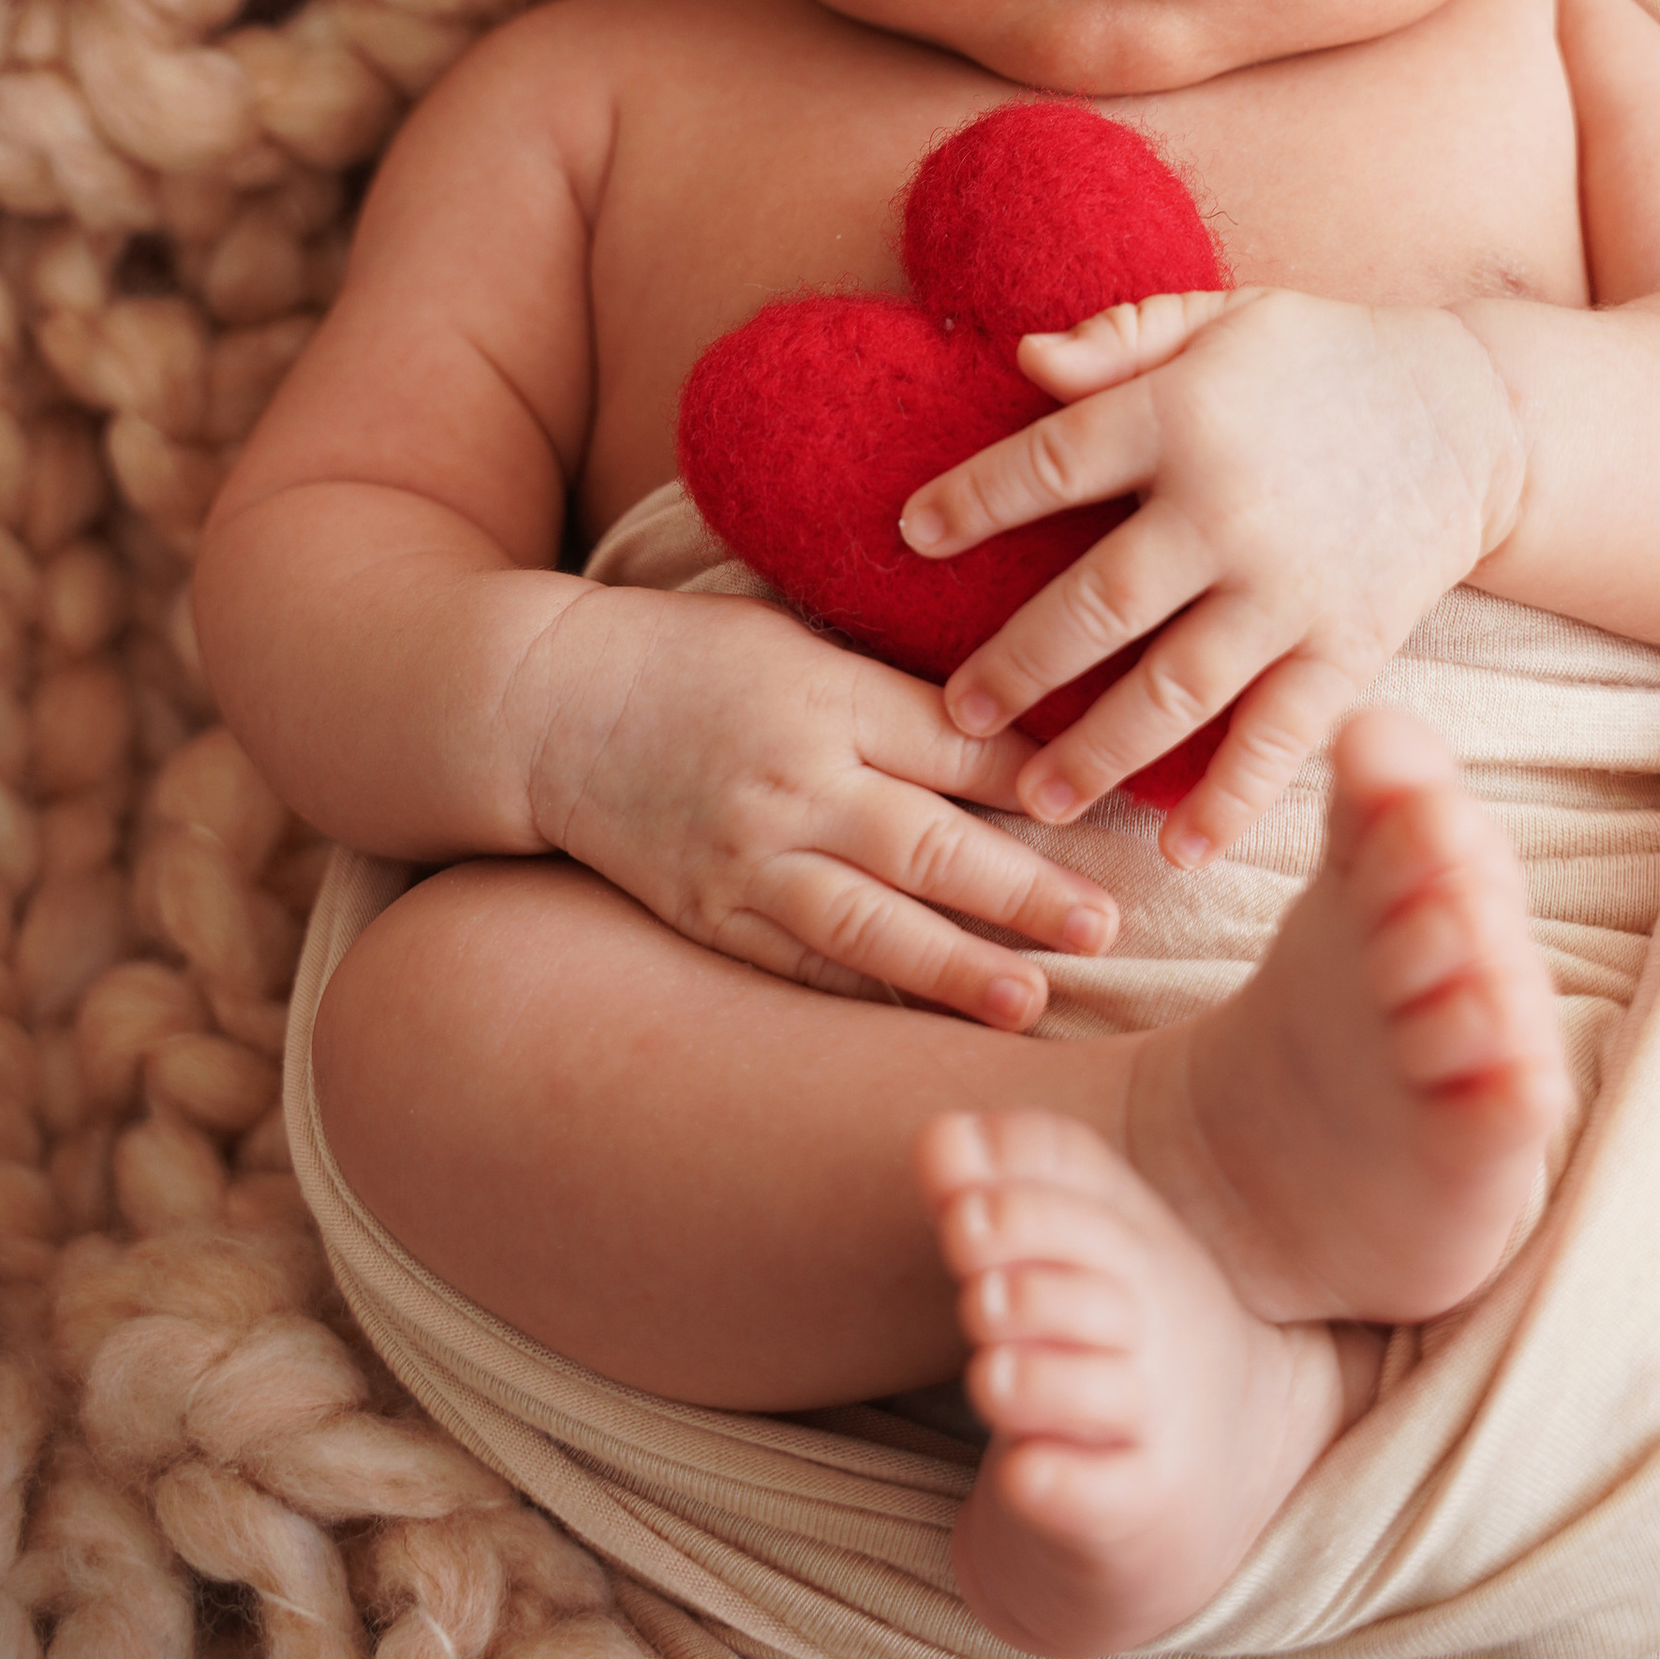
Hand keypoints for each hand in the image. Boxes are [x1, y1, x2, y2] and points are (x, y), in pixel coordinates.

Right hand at [518, 584, 1119, 1027]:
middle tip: (1106, 924)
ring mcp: (745, 858)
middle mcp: (790, 782)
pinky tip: (928, 1022)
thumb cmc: (685, 654)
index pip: (956, 744)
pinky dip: (868, 995)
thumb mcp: (792, 636)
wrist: (541, 706)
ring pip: (868, 925)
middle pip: (929, 846)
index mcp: (823, 696)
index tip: (1118, 807)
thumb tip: (1016, 721)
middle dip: (1025, 892)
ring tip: (1032, 1001)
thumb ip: (892, 687)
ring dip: (956, 967)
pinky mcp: (708, 914)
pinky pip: (801, 964)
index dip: (1042, 781)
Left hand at [897, 287, 1526, 861]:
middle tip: (957, 715)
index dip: (974, 501)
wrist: (1477, 415)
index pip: (1052, 464)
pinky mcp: (1350, 645)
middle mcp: (1230, 510)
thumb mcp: (1223, 319)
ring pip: (1176, 688)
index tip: (911, 538)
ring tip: (1036, 799)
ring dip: (1099, 752)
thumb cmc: (1323, 361)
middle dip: (1017, 665)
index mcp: (1187, 415)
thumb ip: (1122, 339)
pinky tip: (1178, 849)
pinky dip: (1232, 799)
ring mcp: (1292, 589)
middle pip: (1098, 601)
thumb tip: (1023, 359)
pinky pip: (1283, 736)